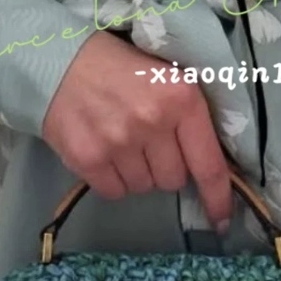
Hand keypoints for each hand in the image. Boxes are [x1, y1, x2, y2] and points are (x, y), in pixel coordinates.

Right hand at [40, 28, 236, 230]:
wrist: (59, 60)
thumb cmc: (120, 67)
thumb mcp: (167, 76)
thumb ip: (189, 116)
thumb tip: (211, 164)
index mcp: (182, 98)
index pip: (209, 164)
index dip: (217, 197)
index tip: (222, 220)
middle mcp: (153, 121)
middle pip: (174, 179)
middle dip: (164, 167)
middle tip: (147, 141)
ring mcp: (119, 142)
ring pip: (144, 187)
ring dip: (137, 172)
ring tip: (121, 140)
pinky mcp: (89, 158)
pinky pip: (114, 192)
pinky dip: (112, 179)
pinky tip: (104, 151)